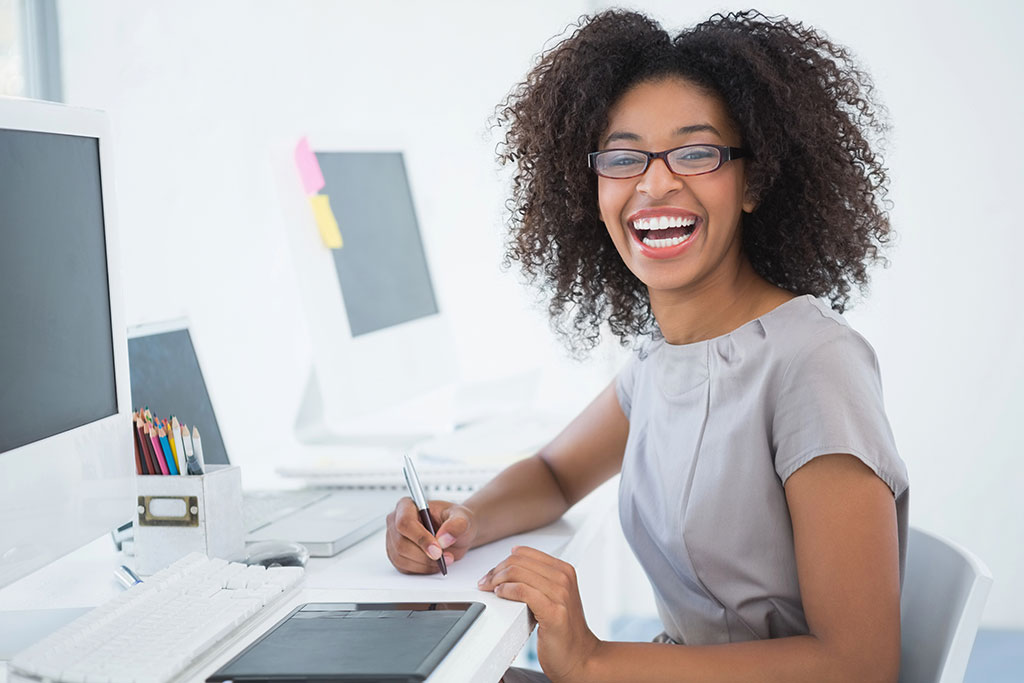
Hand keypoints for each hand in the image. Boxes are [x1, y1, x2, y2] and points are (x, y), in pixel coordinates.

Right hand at [385, 497, 477, 573]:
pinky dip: (422, 569)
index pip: (405, 522)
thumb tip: (444, 538)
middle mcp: (396, 521)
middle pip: (401, 543)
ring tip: (443, 559)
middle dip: (425, 555)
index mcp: (407, 505)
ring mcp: (394, 539)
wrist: (456, 533)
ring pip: (401, 558)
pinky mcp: (396, 555)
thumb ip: (456, 525)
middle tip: (444, 556)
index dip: (420, 538)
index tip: (437, 550)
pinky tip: (434, 563)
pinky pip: (404, 568)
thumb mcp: (463, 518)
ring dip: (425, 563)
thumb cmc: (455, 521)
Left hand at [477, 546, 600, 682]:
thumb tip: (510, 566)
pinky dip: (506, 590)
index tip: (492, 572)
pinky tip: (501, 594)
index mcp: (564, 570)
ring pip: (518, 573)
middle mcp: (564, 578)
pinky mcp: (553, 612)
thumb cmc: (563, 629)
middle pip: (519, 562)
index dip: (503, 561)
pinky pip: (522, 591)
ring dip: (497, 580)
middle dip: (496, 570)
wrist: (580, 656)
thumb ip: (538, 580)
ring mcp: (561, 594)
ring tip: (490, 589)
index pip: (525, 553)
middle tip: (485, 582)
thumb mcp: (555, 596)